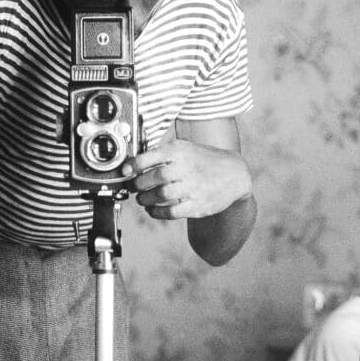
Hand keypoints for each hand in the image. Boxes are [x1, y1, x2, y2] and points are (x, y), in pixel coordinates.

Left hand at [121, 138, 251, 220]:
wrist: (234, 174)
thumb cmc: (204, 160)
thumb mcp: (186, 148)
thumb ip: (163, 153)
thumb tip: (133, 163)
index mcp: (181, 151)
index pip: (151, 156)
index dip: (134, 165)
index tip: (125, 170)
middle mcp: (187, 168)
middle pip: (154, 178)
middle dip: (138, 184)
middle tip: (134, 187)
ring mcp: (193, 187)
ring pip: (160, 196)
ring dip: (145, 199)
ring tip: (142, 198)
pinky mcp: (197, 205)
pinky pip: (170, 212)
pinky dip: (156, 212)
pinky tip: (153, 209)